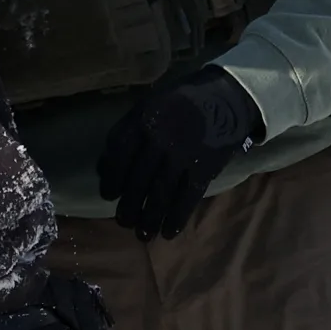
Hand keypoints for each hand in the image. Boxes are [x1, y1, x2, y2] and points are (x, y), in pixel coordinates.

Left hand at [97, 67, 262, 240]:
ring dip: (150, 217)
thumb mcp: (149, 105)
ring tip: (141, 235)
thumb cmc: (180, 101)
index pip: (119, 153)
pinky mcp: (205, 167)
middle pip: (138, 179)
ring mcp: (183, 155)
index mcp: (142, 120)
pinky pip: (188, 196)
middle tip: (123, 222)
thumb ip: (127, 132)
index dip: (112, 177)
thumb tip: (104, 166)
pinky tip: (169, 232)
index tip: (108, 195)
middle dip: (129, 205)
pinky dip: (177, 216)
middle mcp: (159, 139)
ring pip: (161, 193)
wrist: (226, 95)